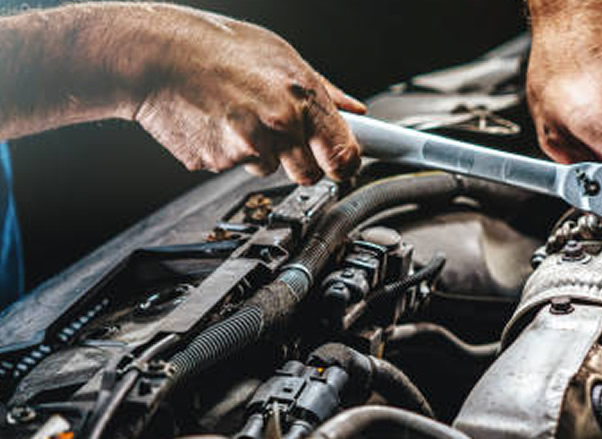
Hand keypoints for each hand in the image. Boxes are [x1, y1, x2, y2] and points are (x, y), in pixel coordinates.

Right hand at [0, 2, 363, 183]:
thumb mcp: (282, 56)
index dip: (346, 165)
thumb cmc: (217, 48)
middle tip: (280, 136)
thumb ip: (324, 90)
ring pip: (269, 170)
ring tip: (238, 115)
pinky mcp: (217, 162)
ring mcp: (248, 147)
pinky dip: (227, 151)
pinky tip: (216, 122)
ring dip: (259, 153)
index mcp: (302, 97)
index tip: (344, 167)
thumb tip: (354, 110)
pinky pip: (234, 167)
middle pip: (309, 175)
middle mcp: (280, 124)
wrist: (156, 56)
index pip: (344, 154)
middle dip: (301, 163)